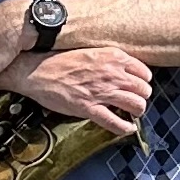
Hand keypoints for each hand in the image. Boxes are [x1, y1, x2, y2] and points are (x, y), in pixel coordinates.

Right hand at [4, 46, 152, 134]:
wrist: (35, 70)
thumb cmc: (57, 60)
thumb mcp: (90, 51)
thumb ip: (108, 60)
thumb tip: (121, 70)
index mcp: (113, 57)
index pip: (144, 72)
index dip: (142, 81)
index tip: (136, 85)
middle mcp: (112, 74)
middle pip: (143, 90)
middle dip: (141, 97)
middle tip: (133, 100)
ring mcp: (102, 92)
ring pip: (136, 105)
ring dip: (137, 111)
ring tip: (131, 113)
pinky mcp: (89, 108)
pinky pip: (115, 122)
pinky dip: (125, 128)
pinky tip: (127, 128)